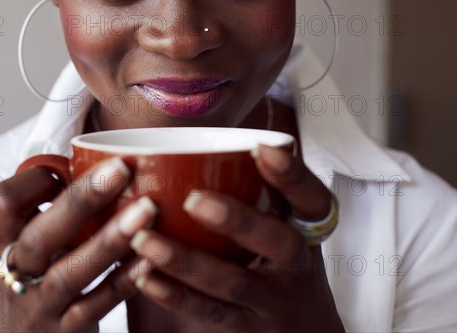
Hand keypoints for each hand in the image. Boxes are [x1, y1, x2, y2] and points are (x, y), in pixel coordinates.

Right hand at [0, 157, 157, 331]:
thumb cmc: (32, 281)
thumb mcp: (26, 244)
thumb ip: (52, 209)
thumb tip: (96, 158)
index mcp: (3, 240)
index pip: (3, 201)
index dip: (37, 180)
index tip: (70, 167)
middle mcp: (15, 271)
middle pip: (39, 235)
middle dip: (80, 200)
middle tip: (122, 168)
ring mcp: (39, 305)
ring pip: (68, 273)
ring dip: (109, 240)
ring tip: (147, 210)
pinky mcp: (65, 332)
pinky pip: (95, 307)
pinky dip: (122, 283)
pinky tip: (150, 261)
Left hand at [127, 143, 344, 331]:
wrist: (305, 328)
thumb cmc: (282, 262)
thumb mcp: (287, 224)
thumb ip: (264, 190)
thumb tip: (231, 143)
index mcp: (306, 231)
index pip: (312, 199)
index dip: (292, 175)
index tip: (263, 149)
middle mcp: (296, 266)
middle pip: (279, 242)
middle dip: (238, 220)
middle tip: (193, 199)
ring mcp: (273, 301)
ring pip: (233, 283)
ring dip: (186, 261)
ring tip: (144, 239)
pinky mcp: (247, 328)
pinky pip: (210, 314)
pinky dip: (175, 296)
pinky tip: (145, 276)